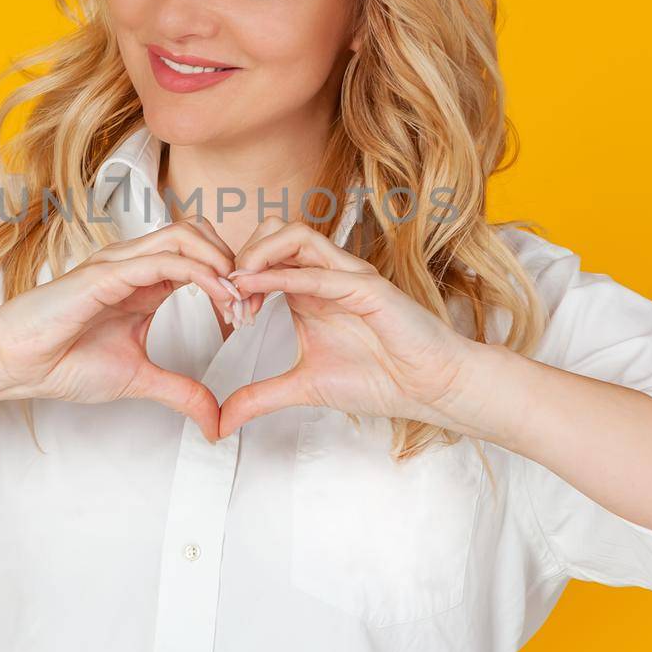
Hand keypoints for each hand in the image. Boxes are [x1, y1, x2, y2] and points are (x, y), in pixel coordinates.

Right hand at [0, 216, 242, 441]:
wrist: (15, 363)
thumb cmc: (62, 362)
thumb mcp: (138, 379)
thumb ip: (180, 391)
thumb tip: (215, 420)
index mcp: (145, 281)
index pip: (201, 256)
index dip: (232, 280)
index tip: (247, 318)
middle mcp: (136, 264)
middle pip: (201, 233)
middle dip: (235, 263)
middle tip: (249, 305)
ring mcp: (121, 263)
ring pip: (187, 235)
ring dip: (223, 263)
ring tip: (238, 301)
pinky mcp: (107, 273)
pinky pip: (164, 259)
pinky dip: (200, 274)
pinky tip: (218, 300)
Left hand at [216, 216, 477, 438]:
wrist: (430, 389)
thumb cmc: (380, 380)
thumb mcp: (304, 387)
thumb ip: (261, 396)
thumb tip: (221, 421)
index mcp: (309, 289)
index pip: (262, 255)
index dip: (234, 277)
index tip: (225, 315)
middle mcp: (328, 274)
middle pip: (273, 230)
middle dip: (241, 257)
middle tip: (228, 299)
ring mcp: (348, 275)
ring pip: (295, 235)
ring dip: (258, 256)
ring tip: (237, 288)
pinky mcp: (368, 287)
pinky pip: (320, 271)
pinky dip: (282, 276)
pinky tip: (256, 290)